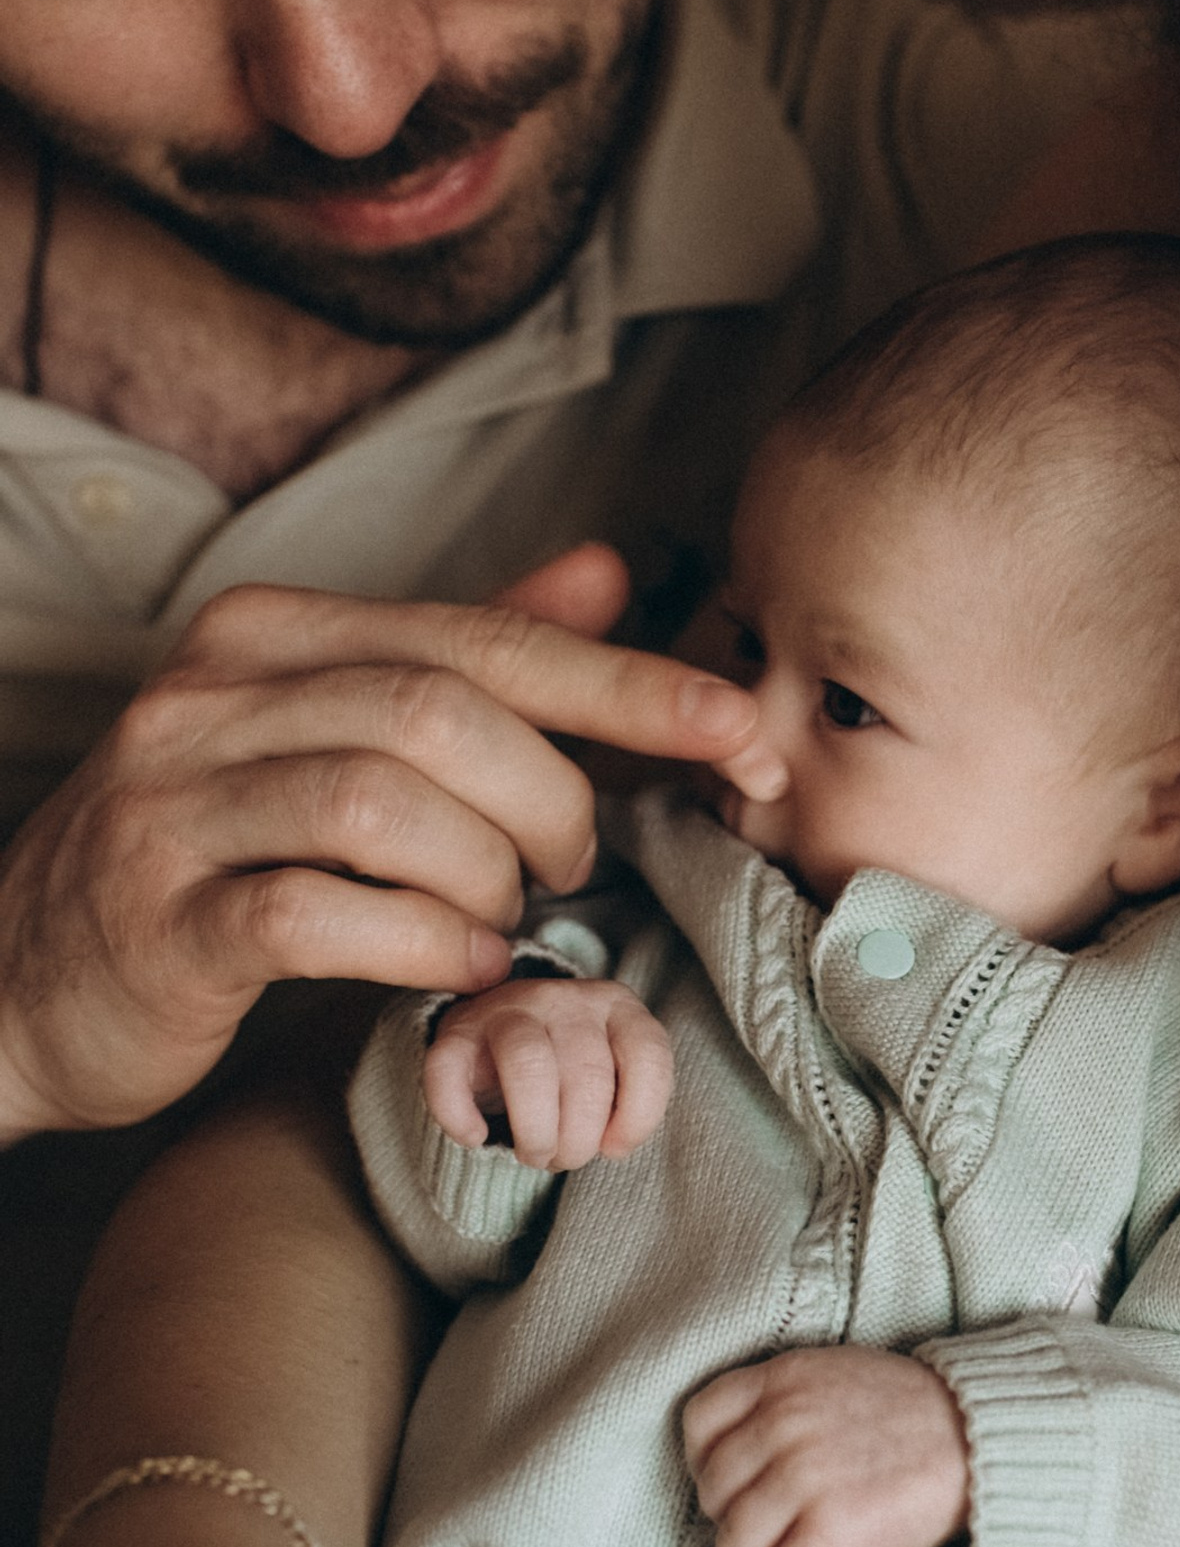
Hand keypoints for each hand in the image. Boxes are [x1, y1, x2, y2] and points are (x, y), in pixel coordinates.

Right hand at [0, 546, 758, 1136]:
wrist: (19, 974)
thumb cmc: (219, 847)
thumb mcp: (335, 729)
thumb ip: (467, 653)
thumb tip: (607, 571)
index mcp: (274, 634)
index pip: (486, 638)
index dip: (628, 684)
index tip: (740, 727)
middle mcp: (213, 696)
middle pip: (445, 712)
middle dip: (554, 796)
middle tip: (576, 864)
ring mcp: (174, 805)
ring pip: (389, 805)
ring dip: (491, 872)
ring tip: (510, 912)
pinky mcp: (159, 919)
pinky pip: (322, 915)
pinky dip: (425, 941)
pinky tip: (459, 959)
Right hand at [425, 977, 671, 1169]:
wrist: (498, 1036)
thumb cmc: (569, 1068)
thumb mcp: (614, 1073)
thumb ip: (628, 1101)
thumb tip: (612, 1145)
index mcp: (616, 1005)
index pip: (647, 1054)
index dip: (638, 1114)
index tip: (615, 1148)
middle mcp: (565, 998)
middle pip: (587, 1074)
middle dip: (579, 1139)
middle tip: (564, 1158)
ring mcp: (508, 1009)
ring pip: (529, 1066)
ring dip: (535, 1131)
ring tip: (534, 1155)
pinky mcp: (456, 1032)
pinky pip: (450, 1070)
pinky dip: (460, 1115)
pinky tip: (474, 1137)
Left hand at [682, 1346, 969, 1546]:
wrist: (983, 1438)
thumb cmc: (917, 1417)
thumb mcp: (840, 1380)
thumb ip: (788, 1407)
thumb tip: (747, 1471)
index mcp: (785, 1378)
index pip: (700, 1419)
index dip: (703, 1465)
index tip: (728, 1492)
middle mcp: (785, 1420)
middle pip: (713, 1492)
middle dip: (729, 1530)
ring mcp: (805, 1473)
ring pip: (735, 1546)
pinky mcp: (833, 1526)